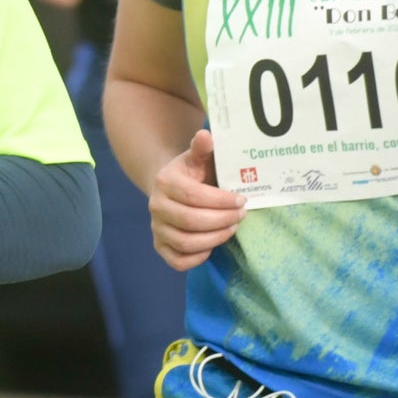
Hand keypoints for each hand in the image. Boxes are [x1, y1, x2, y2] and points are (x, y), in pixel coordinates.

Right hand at [149, 130, 246, 271]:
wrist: (171, 189)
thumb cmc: (193, 173)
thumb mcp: (198, 158)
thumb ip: (203, 148)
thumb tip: (206, 136)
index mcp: (165, 182)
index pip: (194, 196)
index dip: (221, 201)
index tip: (242, 200)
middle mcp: (156, 206)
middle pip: (191, 221)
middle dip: (222, 220)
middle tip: (242, 215)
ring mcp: (157, 228)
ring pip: (186, 242)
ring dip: (215, 238)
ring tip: (231, 228)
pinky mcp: (160, 246)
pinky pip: (177, 261)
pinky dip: (197, 257)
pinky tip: (212, 246)